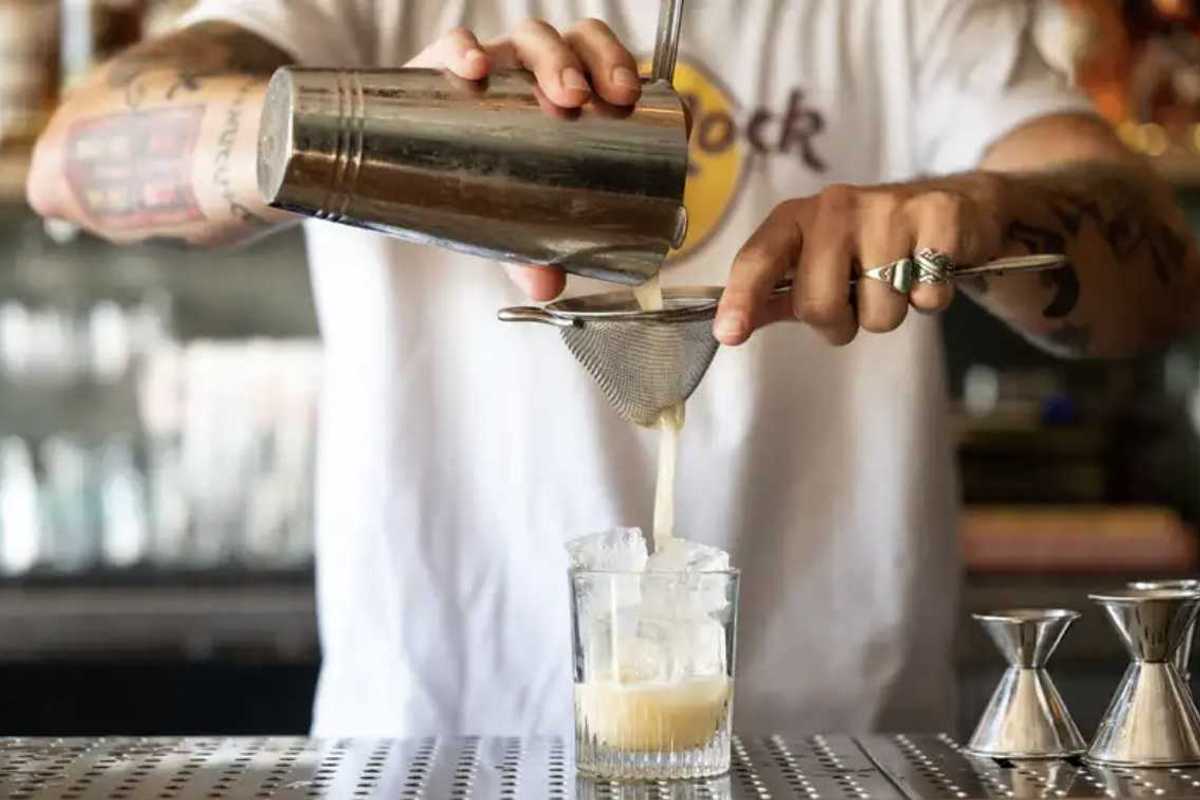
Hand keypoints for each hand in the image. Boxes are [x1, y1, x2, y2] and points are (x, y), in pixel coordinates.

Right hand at [408, 19, 642, 300]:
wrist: (407, 172)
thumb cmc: (480, 184)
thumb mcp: (512, 221)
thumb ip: (532, 251)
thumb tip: (546, 287)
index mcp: (569, 98)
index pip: (608, 66)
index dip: (626, 69)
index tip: (631, 95)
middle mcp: (537, 73)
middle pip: (580, 43)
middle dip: (598, 62)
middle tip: (597, 99)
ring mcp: (495, 65)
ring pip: (532, 37)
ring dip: (553, 56)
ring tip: (561, 92)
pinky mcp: (441, 67)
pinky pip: (455, 43)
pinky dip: (465, 49)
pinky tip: (474, 68)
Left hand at [713, 176, 1006, 345]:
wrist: (952, 202)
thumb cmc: (870, 242)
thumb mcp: (818, 259)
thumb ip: (775, 294)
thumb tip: (730, 327)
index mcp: (797, 218)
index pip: (759, 259)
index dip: (742, 298)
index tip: (730, 334)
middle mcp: (837, 206)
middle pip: (820, 304)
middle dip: (840, 323)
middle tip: (856, 303)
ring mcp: (890, 209)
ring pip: (879, 310)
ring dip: (889, 313)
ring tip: (897, 282)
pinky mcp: (940, 217)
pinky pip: (927, 297)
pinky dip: (929, 299)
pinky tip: (928, 272)